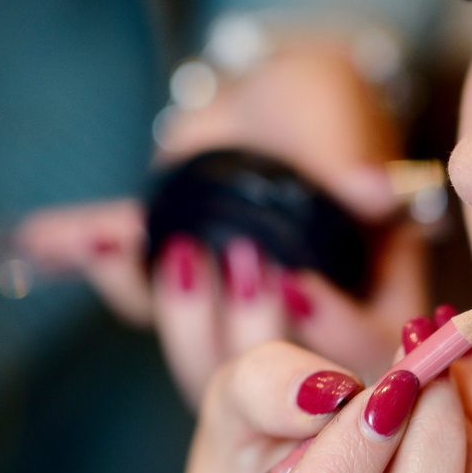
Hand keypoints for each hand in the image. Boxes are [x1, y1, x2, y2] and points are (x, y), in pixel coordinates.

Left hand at [13, 39, 424, 405]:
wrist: (262, 96)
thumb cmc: (322, 108)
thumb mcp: (344, 121)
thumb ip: (352, 157)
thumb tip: (373, 189)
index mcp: (378, 292)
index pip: (370, 343)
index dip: (336, 329)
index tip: (298, 285)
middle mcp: (313, 322)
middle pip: (281, 376)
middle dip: (248, 330)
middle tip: (237, 262)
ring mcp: (241, 313)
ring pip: (207, 359)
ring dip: (182, 312)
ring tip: (173, 250)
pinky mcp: (183, 290)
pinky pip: (144, 304)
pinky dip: (118, 275)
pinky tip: (93, 240)